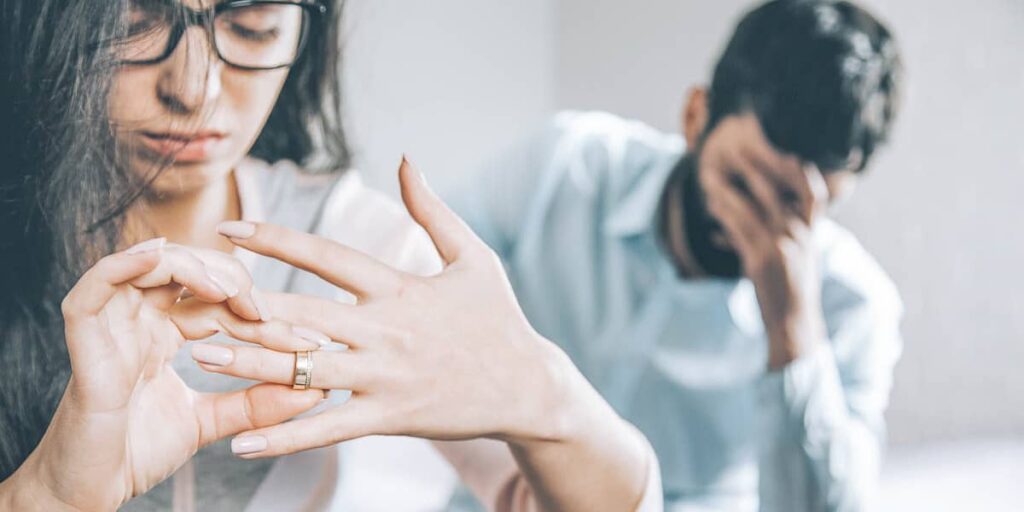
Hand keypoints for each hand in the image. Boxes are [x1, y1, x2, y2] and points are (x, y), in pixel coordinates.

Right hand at [5, 241, 322, 510]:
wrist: (89, 491)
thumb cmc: (138, 453)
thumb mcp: (211, 421)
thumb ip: (257, 404)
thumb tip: (314, 388)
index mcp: (163, 332)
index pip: (217, 302)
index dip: (261, 312)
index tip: (307, 340)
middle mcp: (138, 320)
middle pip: (187, 271)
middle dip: (233, 281)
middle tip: (265, 313)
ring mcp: (111, 325)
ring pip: (148, 265)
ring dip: (192, 267)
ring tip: (228, 290)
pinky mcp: (85, 339)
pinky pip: (96, 286)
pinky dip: (125, 263)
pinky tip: (158, 255)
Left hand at [198, 158, 588, 457]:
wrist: (528, 387)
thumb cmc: (498, 319)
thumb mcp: (474, 256)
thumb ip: (433, 210)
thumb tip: (405, 158)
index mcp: (400, 288)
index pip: (327, 256)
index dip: (276, 239)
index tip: (229, 228)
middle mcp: (385, 331)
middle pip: (303, 314)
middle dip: (244, 305)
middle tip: (192, 297)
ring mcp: (385, 377)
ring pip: (306, 371)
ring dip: (250, 364)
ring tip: (201, 359)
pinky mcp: (389, 418)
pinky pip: (328, 429)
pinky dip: (285, 436)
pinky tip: (243, 443)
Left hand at [698, 115, 829, 368]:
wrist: (793, 325)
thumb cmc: (788, 293)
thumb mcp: (788, 262)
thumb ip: (766, 240)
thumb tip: (727, 230)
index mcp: (811, 234)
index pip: (814, 194)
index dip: (803, 170)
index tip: (787, 149)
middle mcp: (800, 236)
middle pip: (779, 192)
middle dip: (758, 168)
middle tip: (739, 148)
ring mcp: (783, 246)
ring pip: (755, 207)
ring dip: (733, 187)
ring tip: (715, 172)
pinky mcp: (764, 259)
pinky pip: (740, 229)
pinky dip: (725, 214)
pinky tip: (711, 204)